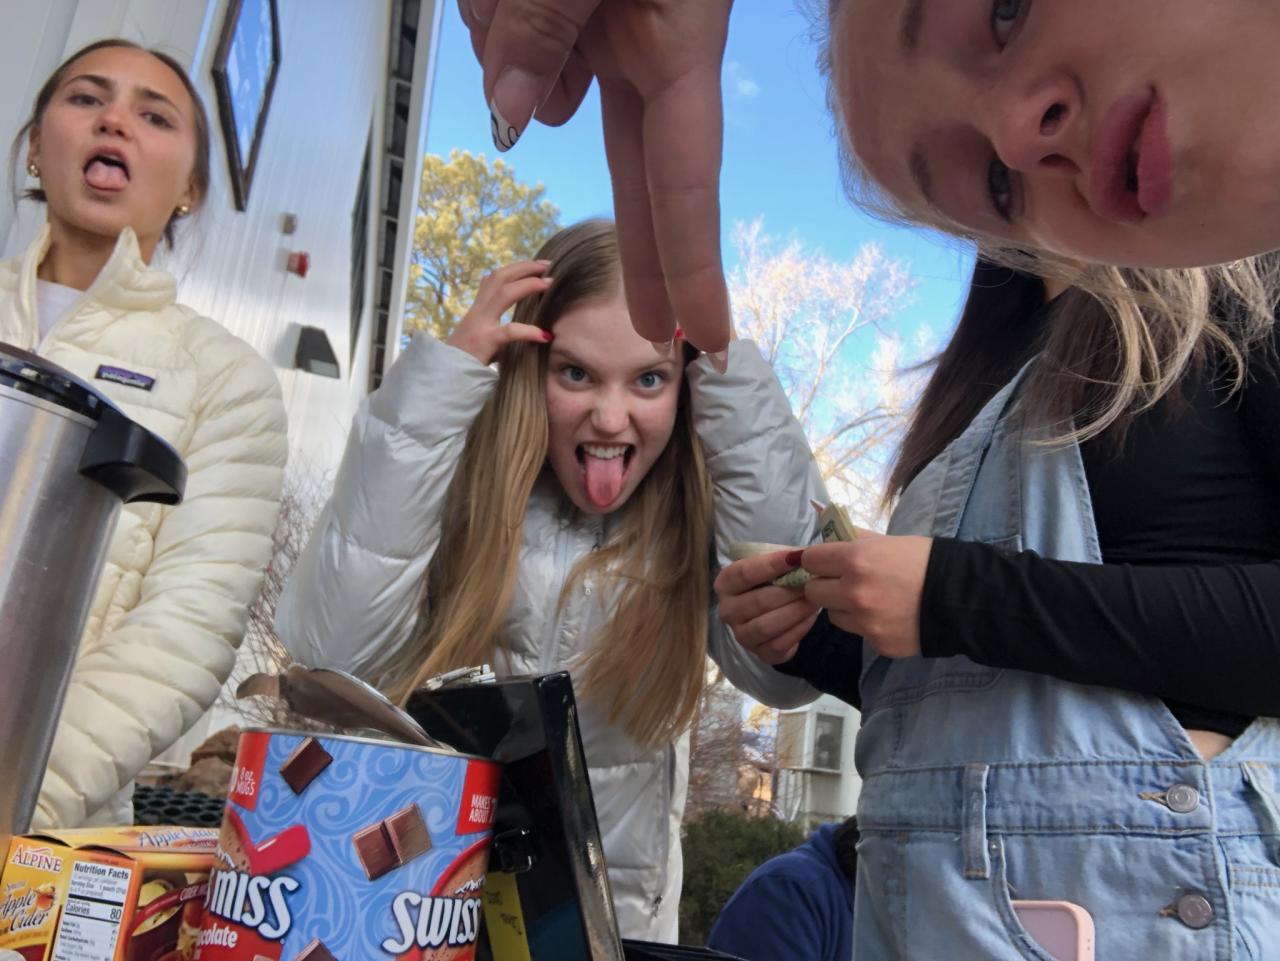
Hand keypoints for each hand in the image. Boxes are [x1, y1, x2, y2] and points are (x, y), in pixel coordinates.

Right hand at [445, 260, 553, 363]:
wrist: (445, 376)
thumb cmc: (466, 360)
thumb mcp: (482, 338)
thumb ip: (499, 329)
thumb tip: (531, 332)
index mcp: (477, 310)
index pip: (493, 279)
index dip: (514, 268)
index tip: (535, 265)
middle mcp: (478, 312)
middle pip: (499, 277)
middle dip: (524, 267)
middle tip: (547, 265)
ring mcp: (480, 325)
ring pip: (504, 294)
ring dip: (528, 285)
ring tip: (549, 284)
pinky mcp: (485, 342)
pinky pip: (509, 331)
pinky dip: (529, 331)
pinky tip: (544, 335)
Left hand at [459, 0, 733, 353]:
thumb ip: (545, 29)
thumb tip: (512, 113)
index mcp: (672, 49)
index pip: (682, 185)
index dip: (694, 271)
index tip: (708, 335)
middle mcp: (645, 52)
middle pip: (638, 179)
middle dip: (642, 258)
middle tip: (652, 328)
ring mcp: (607, 33)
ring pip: (536, 91)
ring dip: (502, 54)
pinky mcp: (573, 10)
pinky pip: (514, 45)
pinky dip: (493, 23)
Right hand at [715, 549, 818, 664]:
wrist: (772, 609)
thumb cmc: (771, 581)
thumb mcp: (770, 566)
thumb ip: (781, 560)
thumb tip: (802, 555)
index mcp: (725, 584)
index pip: (745, 573)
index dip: (772, 565)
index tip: (797, 558)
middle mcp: (727, 611)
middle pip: (759, 601)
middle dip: (790, 592)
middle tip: (813, 583)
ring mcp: (741, 635)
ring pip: (767, 626)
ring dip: (795, 612)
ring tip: (814, 600)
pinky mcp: (759, 653)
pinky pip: (778, 645)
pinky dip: (797, 631)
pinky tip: (810, 618)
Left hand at [800, 535, 933, 658]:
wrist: (961, 596)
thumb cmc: (925, 560)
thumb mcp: (888, 541)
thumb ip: (854, 540)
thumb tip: (828, 535)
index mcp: (855, 560)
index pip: (810, 560)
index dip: (817, 560)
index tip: (825, 562)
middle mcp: (853, 592)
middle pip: (813, 591)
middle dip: (824, 585)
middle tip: (843, 582)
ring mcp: (864, 622)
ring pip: (833, 615)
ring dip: (843, 607)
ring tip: (869, 600)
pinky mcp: (876, 643)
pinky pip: (858, 632)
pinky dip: (866, 625)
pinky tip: (887, 616)